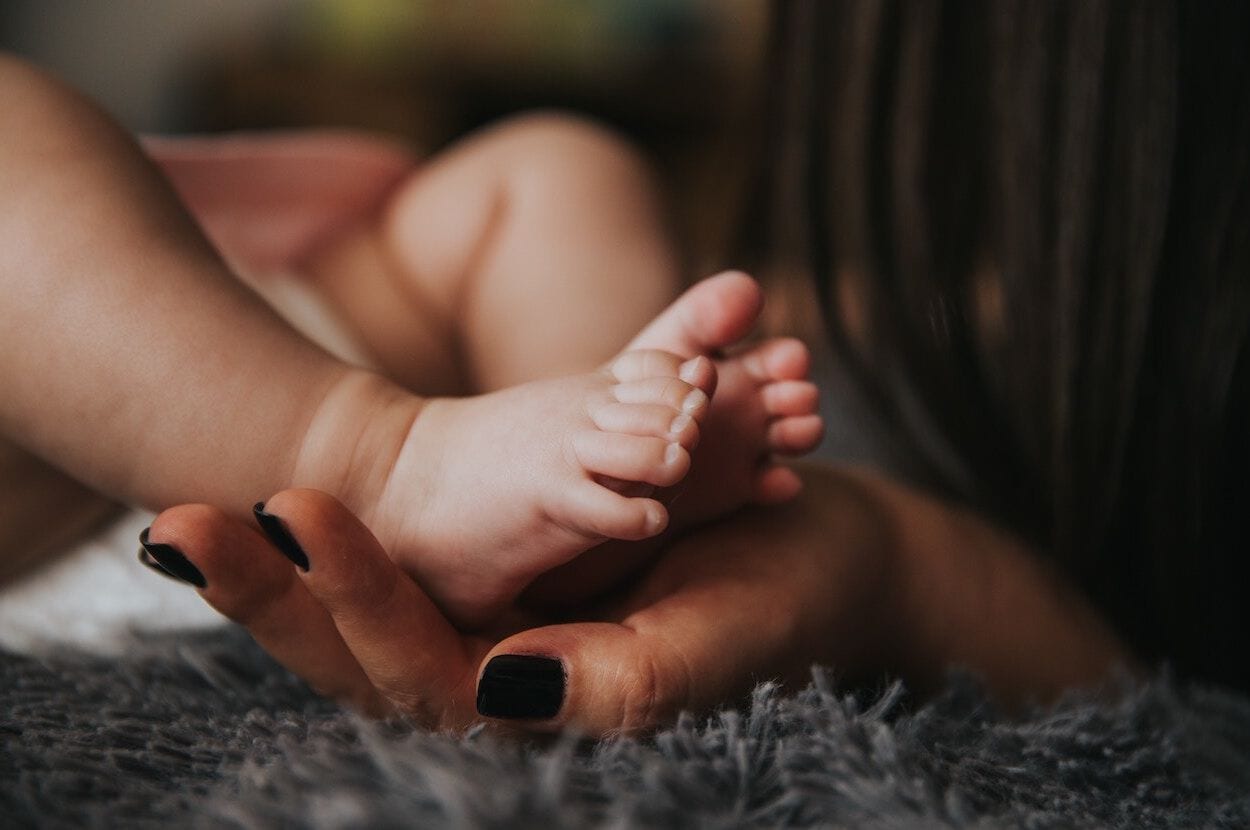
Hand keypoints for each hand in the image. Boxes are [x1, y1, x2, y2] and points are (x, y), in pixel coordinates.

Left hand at [139, 470, 896, 732]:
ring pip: (361, 622)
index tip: (296, 509)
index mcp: (547, 710)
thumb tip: (500, 685)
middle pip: (357, 660)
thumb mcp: (717, 638)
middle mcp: (502, 685)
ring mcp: (495, 637)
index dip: (353, 596)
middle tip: (177, 527)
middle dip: (269, 596)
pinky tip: (273, 507)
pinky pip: (399, 577)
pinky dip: (337, 543)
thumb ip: (625, 679)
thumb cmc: (781, 601)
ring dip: (276, 572)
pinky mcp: (503, 592)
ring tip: (188, 517)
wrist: (814, 559)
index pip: (419, 675)